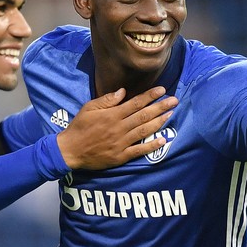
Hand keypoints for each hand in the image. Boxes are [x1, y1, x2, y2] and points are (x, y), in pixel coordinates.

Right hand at [56, 87, 177, 168]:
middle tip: (175, 100)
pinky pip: (139, 150)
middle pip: (144, 115)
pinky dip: (152, 145)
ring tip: (171, 114)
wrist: (70, 151)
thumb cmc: (79, 127)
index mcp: (112, 115)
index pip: (136, 103)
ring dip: (160, 122)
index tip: (162, 90)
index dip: (150, 96)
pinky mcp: (121, 156)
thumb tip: (123, 91)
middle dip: (161, 107)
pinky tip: (163, 140)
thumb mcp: (89, 108)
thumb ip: (107, 100)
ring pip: (144, 131)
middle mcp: (119, 128)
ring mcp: (121, 143)